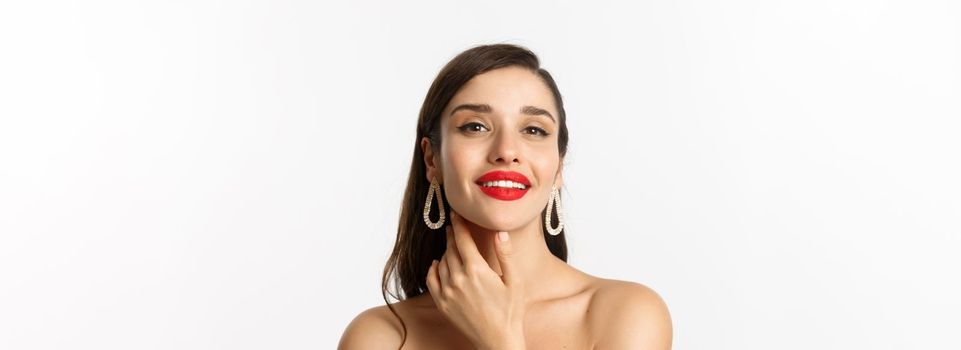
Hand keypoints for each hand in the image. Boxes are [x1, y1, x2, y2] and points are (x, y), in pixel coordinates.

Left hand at [425, 210, 526, 349]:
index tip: (455, 213)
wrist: (497, 341)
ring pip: (442, 262)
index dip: (458, 224)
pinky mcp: (442, 304)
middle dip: (453, 235)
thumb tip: (500, 231)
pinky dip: (433, 268)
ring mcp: (448, 292)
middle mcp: (458, 278)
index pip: (462, 239)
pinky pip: (431, 279)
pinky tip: (437, 264)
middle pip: (451, 248)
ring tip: (452, 245)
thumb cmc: (510, 311)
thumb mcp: (514, 281)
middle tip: (453, 225)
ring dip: (447, 251)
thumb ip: (505, 254)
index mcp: (477, 270)